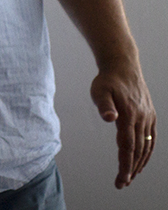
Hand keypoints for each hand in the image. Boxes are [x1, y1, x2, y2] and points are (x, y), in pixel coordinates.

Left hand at [91, 62, 156, 187]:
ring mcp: (148, 118)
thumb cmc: (108, 80)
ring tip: (130, 177)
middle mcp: (142, 120)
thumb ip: (104, 105)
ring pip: (146, 146)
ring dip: (139, 163)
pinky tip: (141, 160)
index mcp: (130, 116)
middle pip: (138, 151)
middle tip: (122, 184)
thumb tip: (109, 117)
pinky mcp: (150, 117)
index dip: (125, 166)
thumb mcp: (99, 90)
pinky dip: (148, 152)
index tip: (121, 181)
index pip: (128, 147)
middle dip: (131, 169)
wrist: (123, 67)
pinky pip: (151, 139)